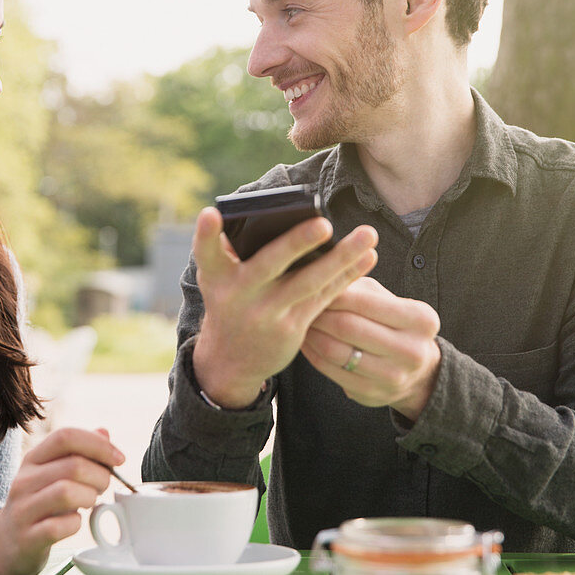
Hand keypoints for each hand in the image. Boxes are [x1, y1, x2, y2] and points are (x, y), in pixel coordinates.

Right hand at [0, 427, 123, 574]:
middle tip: (103, 487)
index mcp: (33, 459)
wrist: (7, 543)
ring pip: (67, 492)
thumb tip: (103, 433)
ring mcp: (23, 509)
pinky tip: (74, 523)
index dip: (98, 444)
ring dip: (90, 497)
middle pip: (74, 466)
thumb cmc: (40, 503)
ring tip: (90, 502)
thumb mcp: (54, 473)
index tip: (119, 459)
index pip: (66, 436)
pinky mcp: (28, 537)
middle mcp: (24, 480)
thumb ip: (78, 453)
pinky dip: (76, 524)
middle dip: (101, 476)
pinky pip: (60, 526)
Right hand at [191, 206, 378, 407]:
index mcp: (215, 276)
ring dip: (341, 257)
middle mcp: (237, 295)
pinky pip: (323, 298)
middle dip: (296, 243)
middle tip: (324, 224)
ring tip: (367, 235)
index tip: (210, 214)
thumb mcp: (220, 278)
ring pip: (308, 281)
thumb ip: (236, 251)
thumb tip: (278, 215)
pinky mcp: (291, 328)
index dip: (206, 234)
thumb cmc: (231, 300)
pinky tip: (367, 258)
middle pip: (269, 264)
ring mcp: (266, 314)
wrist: (230, 359)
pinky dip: (346, 276)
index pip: (206, 252)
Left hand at [300, 276, 441, 418]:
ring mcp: (393, 376)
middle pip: (347, 326)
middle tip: (298, 302)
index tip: (312, 283)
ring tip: (300, 320)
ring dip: (311, 334)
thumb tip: (323, 273)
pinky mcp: (372, 394)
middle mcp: (412, 350)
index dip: (332, 291)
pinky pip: (331, 371)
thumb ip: (359, 285)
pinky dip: (312, 354)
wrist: (417, 372)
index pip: (363, 301)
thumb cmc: (393, 324)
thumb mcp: (387, 299)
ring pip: (336, 351)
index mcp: (420, 318)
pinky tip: (305, 341)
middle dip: (318, 312)